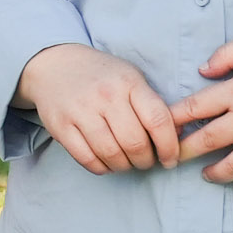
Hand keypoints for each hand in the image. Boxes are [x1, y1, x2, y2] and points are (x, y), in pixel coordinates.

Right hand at [15, 43, 180, 175]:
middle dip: (146, 161)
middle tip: (146, 161)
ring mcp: (80, 111)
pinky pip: (87, 159)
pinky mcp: (60, 126)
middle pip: (135, 143)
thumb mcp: (131, 78)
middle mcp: (105, 95)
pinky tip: (106, 162)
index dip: (170, 147)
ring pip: (111, 154)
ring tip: (127, 163)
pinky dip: (102, 168)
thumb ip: (152, 105)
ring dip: (124, 166)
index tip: (171, 159)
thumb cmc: (101, 76)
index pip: (158, 121)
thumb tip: (177, 137)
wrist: (55, 65)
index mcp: (128, 82)